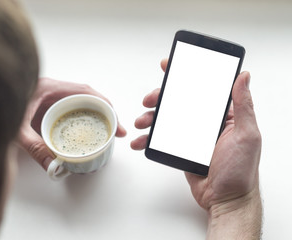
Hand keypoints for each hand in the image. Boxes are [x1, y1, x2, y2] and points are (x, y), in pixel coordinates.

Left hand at [18, 78, 126, 169]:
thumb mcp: (17, 130)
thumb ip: (34, 147)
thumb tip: (56, 166)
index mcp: (48, 88)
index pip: (85, 91)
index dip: (104, 104)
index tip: (115, 121)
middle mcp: (53, 89)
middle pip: (88, 96)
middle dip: (106, 112)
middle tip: (118, 131)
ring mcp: (51, 95)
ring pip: (82, 101)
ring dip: (97, 114)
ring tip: (110, 131)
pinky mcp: (48, 103)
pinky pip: (73, 107)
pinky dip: (85, 116)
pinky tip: (89, 129)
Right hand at [131, 60, 261, 238]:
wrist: (225, 199)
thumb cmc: (241, 170)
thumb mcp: (246, 135)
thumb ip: (243, 106)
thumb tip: (244, 77)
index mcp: (220, 115)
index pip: (201, 89)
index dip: (185, 75)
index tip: (170, 66)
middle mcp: (204, 123)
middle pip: (178, 102)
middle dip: (160, 98)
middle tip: (149, 100)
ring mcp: (190, 136)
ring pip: (166, 120)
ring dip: (150, 118)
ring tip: (141, 122)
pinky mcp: (180, 149)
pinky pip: (161, 140)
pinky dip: (148, 139)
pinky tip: (141, 141)